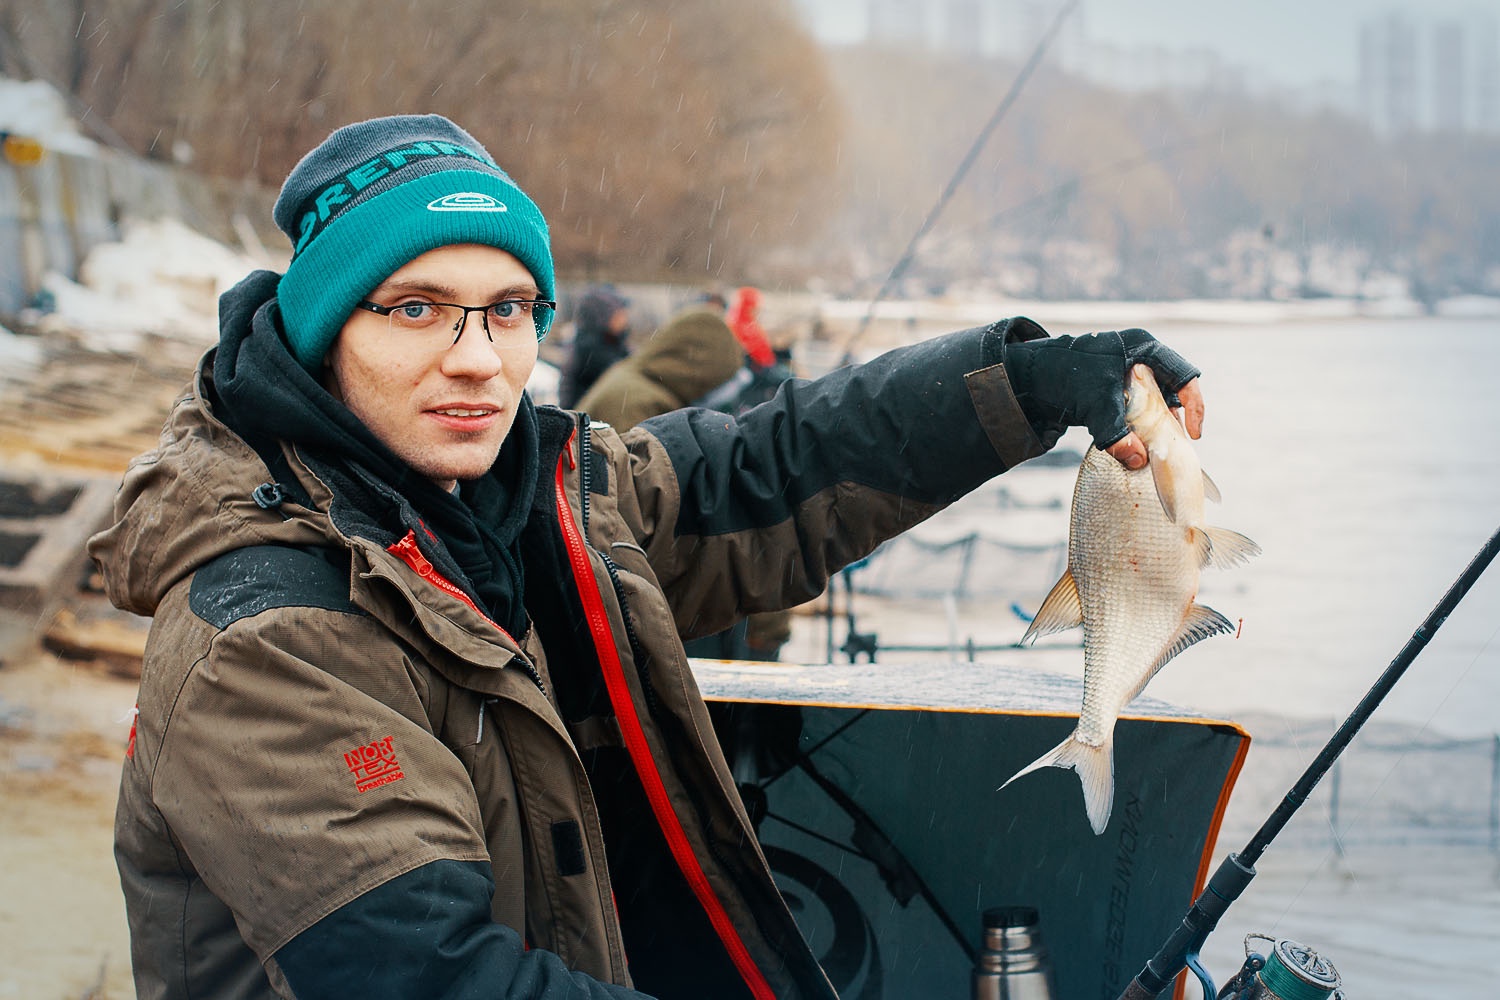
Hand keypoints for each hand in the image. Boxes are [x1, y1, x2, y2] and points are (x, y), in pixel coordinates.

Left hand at [1001, 328, 1201, 460]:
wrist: (1030, 378)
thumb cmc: (1065, 377)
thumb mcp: (1093, 405)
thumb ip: (1115, 434)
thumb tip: (1138, 460)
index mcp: (1142, 348)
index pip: (1182, 375)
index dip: (1193, 404)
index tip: (1193, 435)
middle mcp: (1139, 357)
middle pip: (1171, 391)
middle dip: (1173, 420)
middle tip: (1174, 448)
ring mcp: (1127, 373)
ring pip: (1154, 402)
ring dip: (1156, 427)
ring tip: (1154, 450)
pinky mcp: (1115, 389)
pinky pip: (1138, 410)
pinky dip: (1139, 428)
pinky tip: (1136, 446)